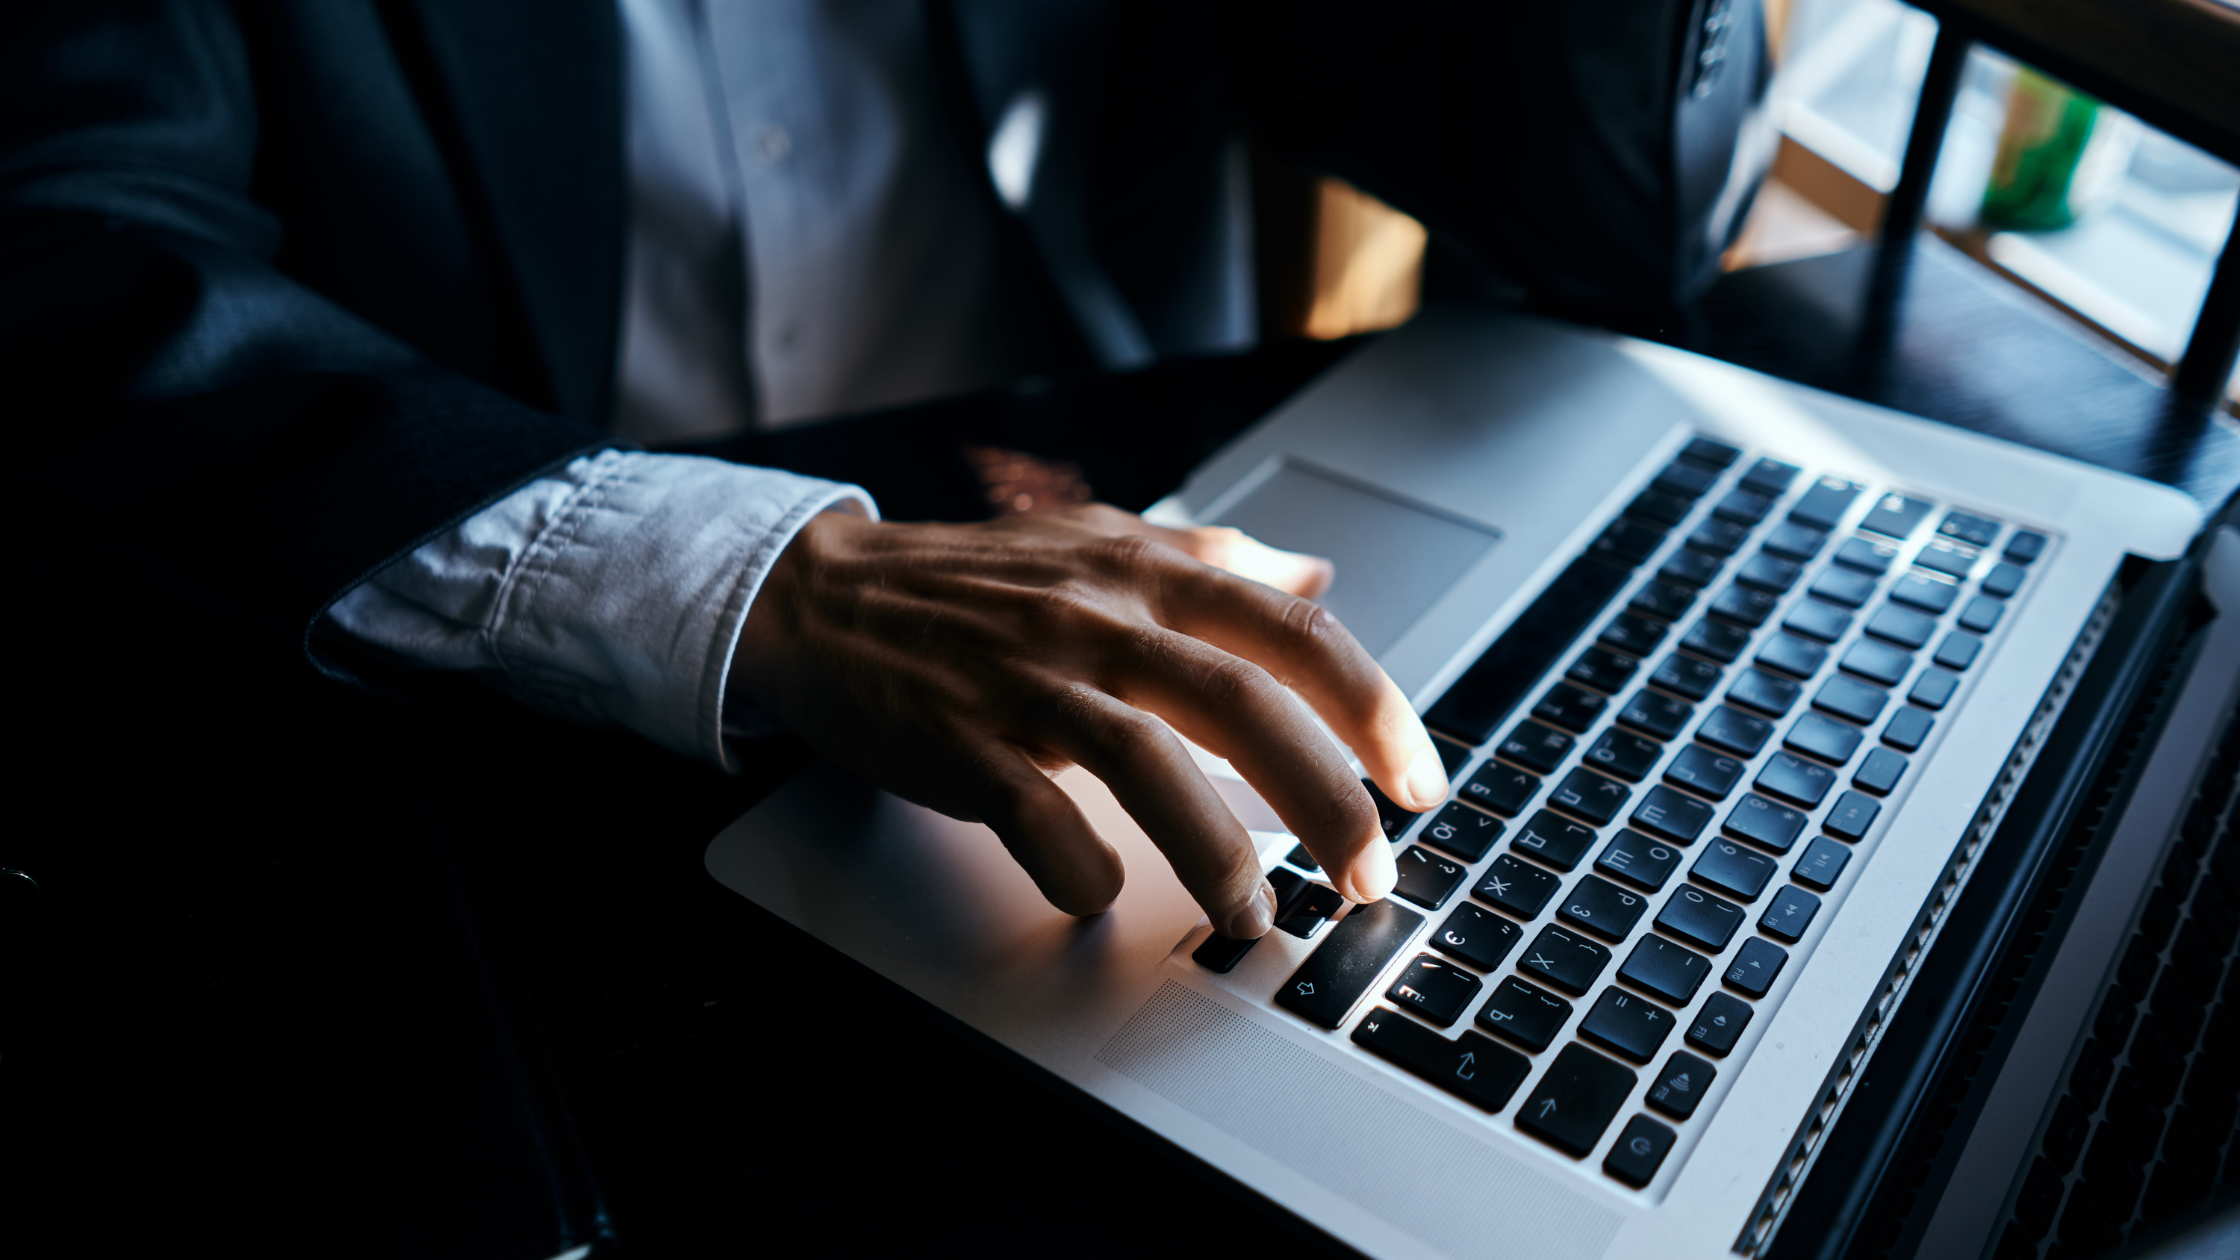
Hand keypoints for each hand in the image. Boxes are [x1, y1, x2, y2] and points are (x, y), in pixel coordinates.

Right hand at [732, 503, 1445, 936]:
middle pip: (1241, 705)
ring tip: (1253, 917)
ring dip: (1215, 854)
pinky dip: (1080, 866)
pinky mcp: (959, 742)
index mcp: (1145, 576)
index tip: (1417, 781)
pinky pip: (1031, 815)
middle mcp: (1097, 621)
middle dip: (1325, 800)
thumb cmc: (974, 581)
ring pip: (1146, 764)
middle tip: (1369, 873)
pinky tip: (1103, 895)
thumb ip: (1211, 559)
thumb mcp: (1100, 543)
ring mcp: (1026, 681)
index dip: (1373, 708)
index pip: (1291, 632)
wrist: (822, 597)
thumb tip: (1316, 574)